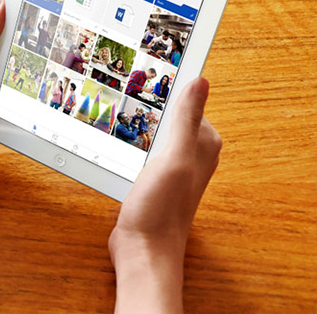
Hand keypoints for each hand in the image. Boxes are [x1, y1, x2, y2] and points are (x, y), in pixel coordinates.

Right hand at [108, 77, 221, 312]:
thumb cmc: (162, 208)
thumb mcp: (175, 157)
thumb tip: (200, 80)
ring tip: (113, 111)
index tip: (147, 68)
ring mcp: (170, 163)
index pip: (189, 98)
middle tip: (122, 88)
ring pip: (151, 127)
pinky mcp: (151, 174)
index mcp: (203, 142)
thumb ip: (187, 118)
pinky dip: (126, 139)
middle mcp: (191, 151)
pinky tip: (112, 139)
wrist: (142, 248)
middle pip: (167, 111)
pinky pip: (140, 145)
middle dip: (146, 100)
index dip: (169, 83)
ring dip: (133, 121)